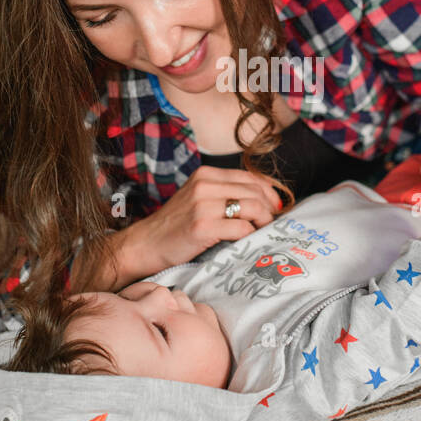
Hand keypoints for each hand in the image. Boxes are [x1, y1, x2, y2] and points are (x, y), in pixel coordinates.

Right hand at [111, 165, 284, 284]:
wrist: (145, 245)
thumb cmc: (174, 227)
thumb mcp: (198, 199)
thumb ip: (224, 194)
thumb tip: (265, 200)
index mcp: (205, 175)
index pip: (250, 177)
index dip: (269, 193)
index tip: (275, 207)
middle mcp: (204, 185)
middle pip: (255, 192)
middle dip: (269, 210)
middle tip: (270, 225)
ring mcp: (202, 205)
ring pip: (253, 207)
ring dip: (263, 223)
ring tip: (260, 233)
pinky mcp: (202, 227)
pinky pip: (241, 229)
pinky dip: (249, 236)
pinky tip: (245, 242)